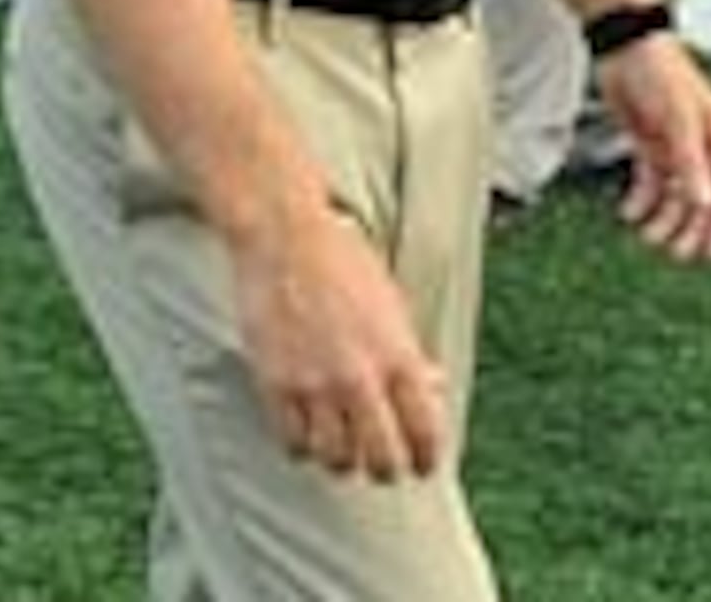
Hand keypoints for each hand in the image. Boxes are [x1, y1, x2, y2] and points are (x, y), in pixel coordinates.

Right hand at [227, 199, 452, 482]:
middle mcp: (360, 377)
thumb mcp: (393, 305)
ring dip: (342, 461)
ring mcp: (315, 384)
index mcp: (398, 355)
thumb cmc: (344, 263)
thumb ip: (411, 352)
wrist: (286, 238)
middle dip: (387, 471)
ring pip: (335, 458)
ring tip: (343, 452)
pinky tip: (307, 434)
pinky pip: (293, 442)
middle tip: (383, 470)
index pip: (424, 430)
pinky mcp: (276, 385)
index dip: (426, 457)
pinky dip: (302, 446)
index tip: (423, 466)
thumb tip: (434, 387)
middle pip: (381, 458)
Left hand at [595, 36, 710, 263]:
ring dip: (664, 219)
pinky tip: (628, 212)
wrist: (624, 43)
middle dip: (693, 229)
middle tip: (677, 253)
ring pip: (676, 196)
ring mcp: (675, 146)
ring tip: (647, 235)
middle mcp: (701, 146)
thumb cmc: (660, 72)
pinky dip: (641, 200)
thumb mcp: (678, 118)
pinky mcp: (649, 142)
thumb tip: (705, 203)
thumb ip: (691, 162)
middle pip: (705, 200)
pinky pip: (650, 182)